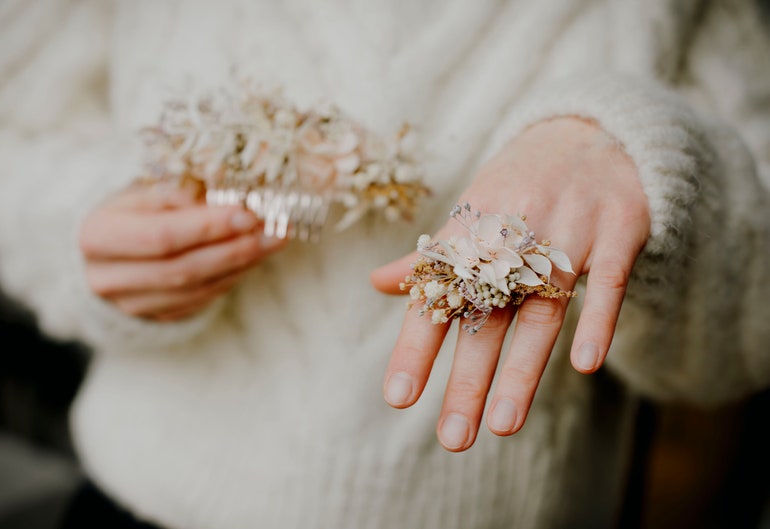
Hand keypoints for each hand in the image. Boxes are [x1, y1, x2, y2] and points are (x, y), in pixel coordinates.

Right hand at [79, 180, 285, 320]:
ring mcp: (130, 304)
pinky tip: (254, 256)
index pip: (160, 237)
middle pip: (181, 269)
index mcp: (98, 235)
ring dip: (241, 264)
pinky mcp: (155, 317)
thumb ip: (176, 192)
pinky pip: (201, 300)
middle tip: (274, 230)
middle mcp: (107, 277)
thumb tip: (217, 192)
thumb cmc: (132, 211)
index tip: (247, 214)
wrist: (108, 250)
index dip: (206, 228)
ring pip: (195, 289)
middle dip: (234, 249)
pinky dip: (231, 277)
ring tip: (274, 240)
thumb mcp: (144, 191)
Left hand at [370, 117, 649, 450]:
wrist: (592, 131)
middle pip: (487, 318)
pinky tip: (587, 365)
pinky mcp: (617, 230)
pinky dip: (598, 319)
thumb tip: (378, 284)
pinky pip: (609, 280)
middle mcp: (515, 235)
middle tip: (452, 438)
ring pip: (542, 309)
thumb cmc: (521, 184)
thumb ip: (432, 256)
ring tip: (503, 425)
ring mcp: (569, 232)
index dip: (416, 346)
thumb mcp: (472, 210)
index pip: (437, 298)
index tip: (398, 397)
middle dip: (468, 379)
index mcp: (472, 230)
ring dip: (522, 368)